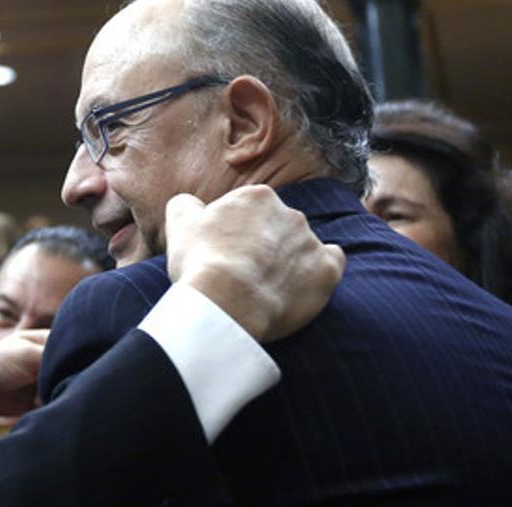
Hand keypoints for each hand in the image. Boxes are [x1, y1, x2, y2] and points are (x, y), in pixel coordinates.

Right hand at [165, 185, 344, 341]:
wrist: (226, 302)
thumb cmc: (200, 264)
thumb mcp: (180, 226)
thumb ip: (185, 206)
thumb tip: (190, 205)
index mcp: (257, 198)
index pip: (250, 212)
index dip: (236, 235)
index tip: (224, 255)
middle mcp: (290, 213)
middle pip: (278, 228)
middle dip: (264, 246)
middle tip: (243, 275)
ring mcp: (311, 241)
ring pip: (302, 247)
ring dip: (288, 262)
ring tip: (265, 289)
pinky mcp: (326, 271)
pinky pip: (332, 263)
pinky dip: (318, 272)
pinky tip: (300, 285)